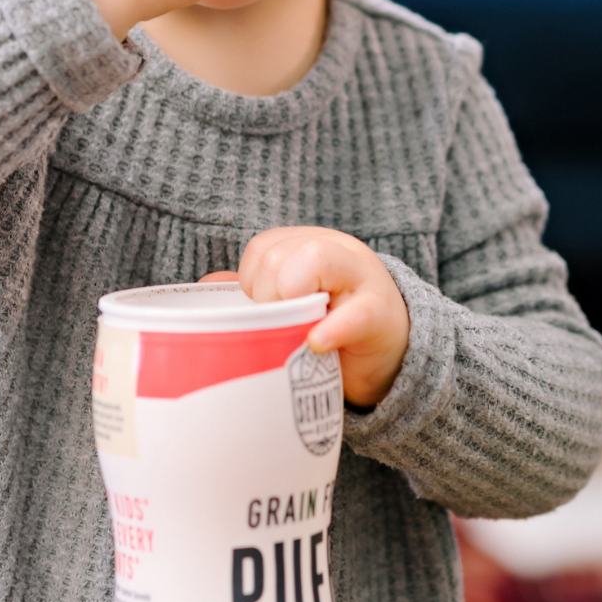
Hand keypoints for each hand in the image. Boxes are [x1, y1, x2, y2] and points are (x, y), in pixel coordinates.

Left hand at [204, 228, 409, 407]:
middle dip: (267, 296)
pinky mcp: (380, 314)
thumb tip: (208, 284)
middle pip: (278, 254)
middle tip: (283, 324)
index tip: (264, 312)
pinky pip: (353, 312)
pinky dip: (331, 329)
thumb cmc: (336, 328)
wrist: (393, 354)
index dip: (251, 283)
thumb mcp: (294, 306)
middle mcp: (337, 251)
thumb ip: (255, 294)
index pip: (263, 248)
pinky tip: (318, 343)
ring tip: (301, 331)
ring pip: (312, 261)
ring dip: (293, 303)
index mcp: (311, 246)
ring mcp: (362, 278)